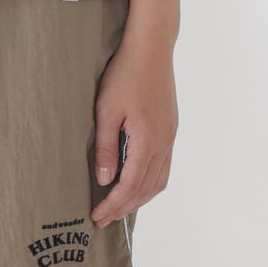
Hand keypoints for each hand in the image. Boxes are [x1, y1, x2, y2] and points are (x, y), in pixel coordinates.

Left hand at [90, 33, 177, 228]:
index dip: (112, 205)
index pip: (129, 186)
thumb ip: (106, 147)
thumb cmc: (126, 74)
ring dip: (140, 198)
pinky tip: (138, 181)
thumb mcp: (107, 110)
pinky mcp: (170, 128)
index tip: (97, 216)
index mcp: (148, 142)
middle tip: (104, 218)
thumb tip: (105, 180)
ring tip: (120, 206)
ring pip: (159, 181)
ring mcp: (170, 136)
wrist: (151, 48)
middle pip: (146, 189)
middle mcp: (163, 143)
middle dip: (125, 207)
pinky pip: (164, 166)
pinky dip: (150, 182)